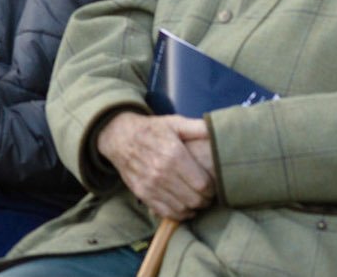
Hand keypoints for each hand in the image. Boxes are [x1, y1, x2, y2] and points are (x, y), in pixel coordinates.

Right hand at [96, 112, 216, 221]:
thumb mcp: (174, 123)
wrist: (118, 136)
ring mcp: (151, 185)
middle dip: (205, 200)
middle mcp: (162, 172)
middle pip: (195, 199)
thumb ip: (198, 128)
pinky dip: (179, 213)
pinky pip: (167, 213)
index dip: (212, 189)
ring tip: (195, 200)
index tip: (213, 186)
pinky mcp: (142, 193)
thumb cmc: (151, 130)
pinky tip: (183, 206)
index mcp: (173, 154)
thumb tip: (218, 130)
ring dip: (193, 207)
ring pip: (183, 209)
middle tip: (206, 195)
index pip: (203, 184)